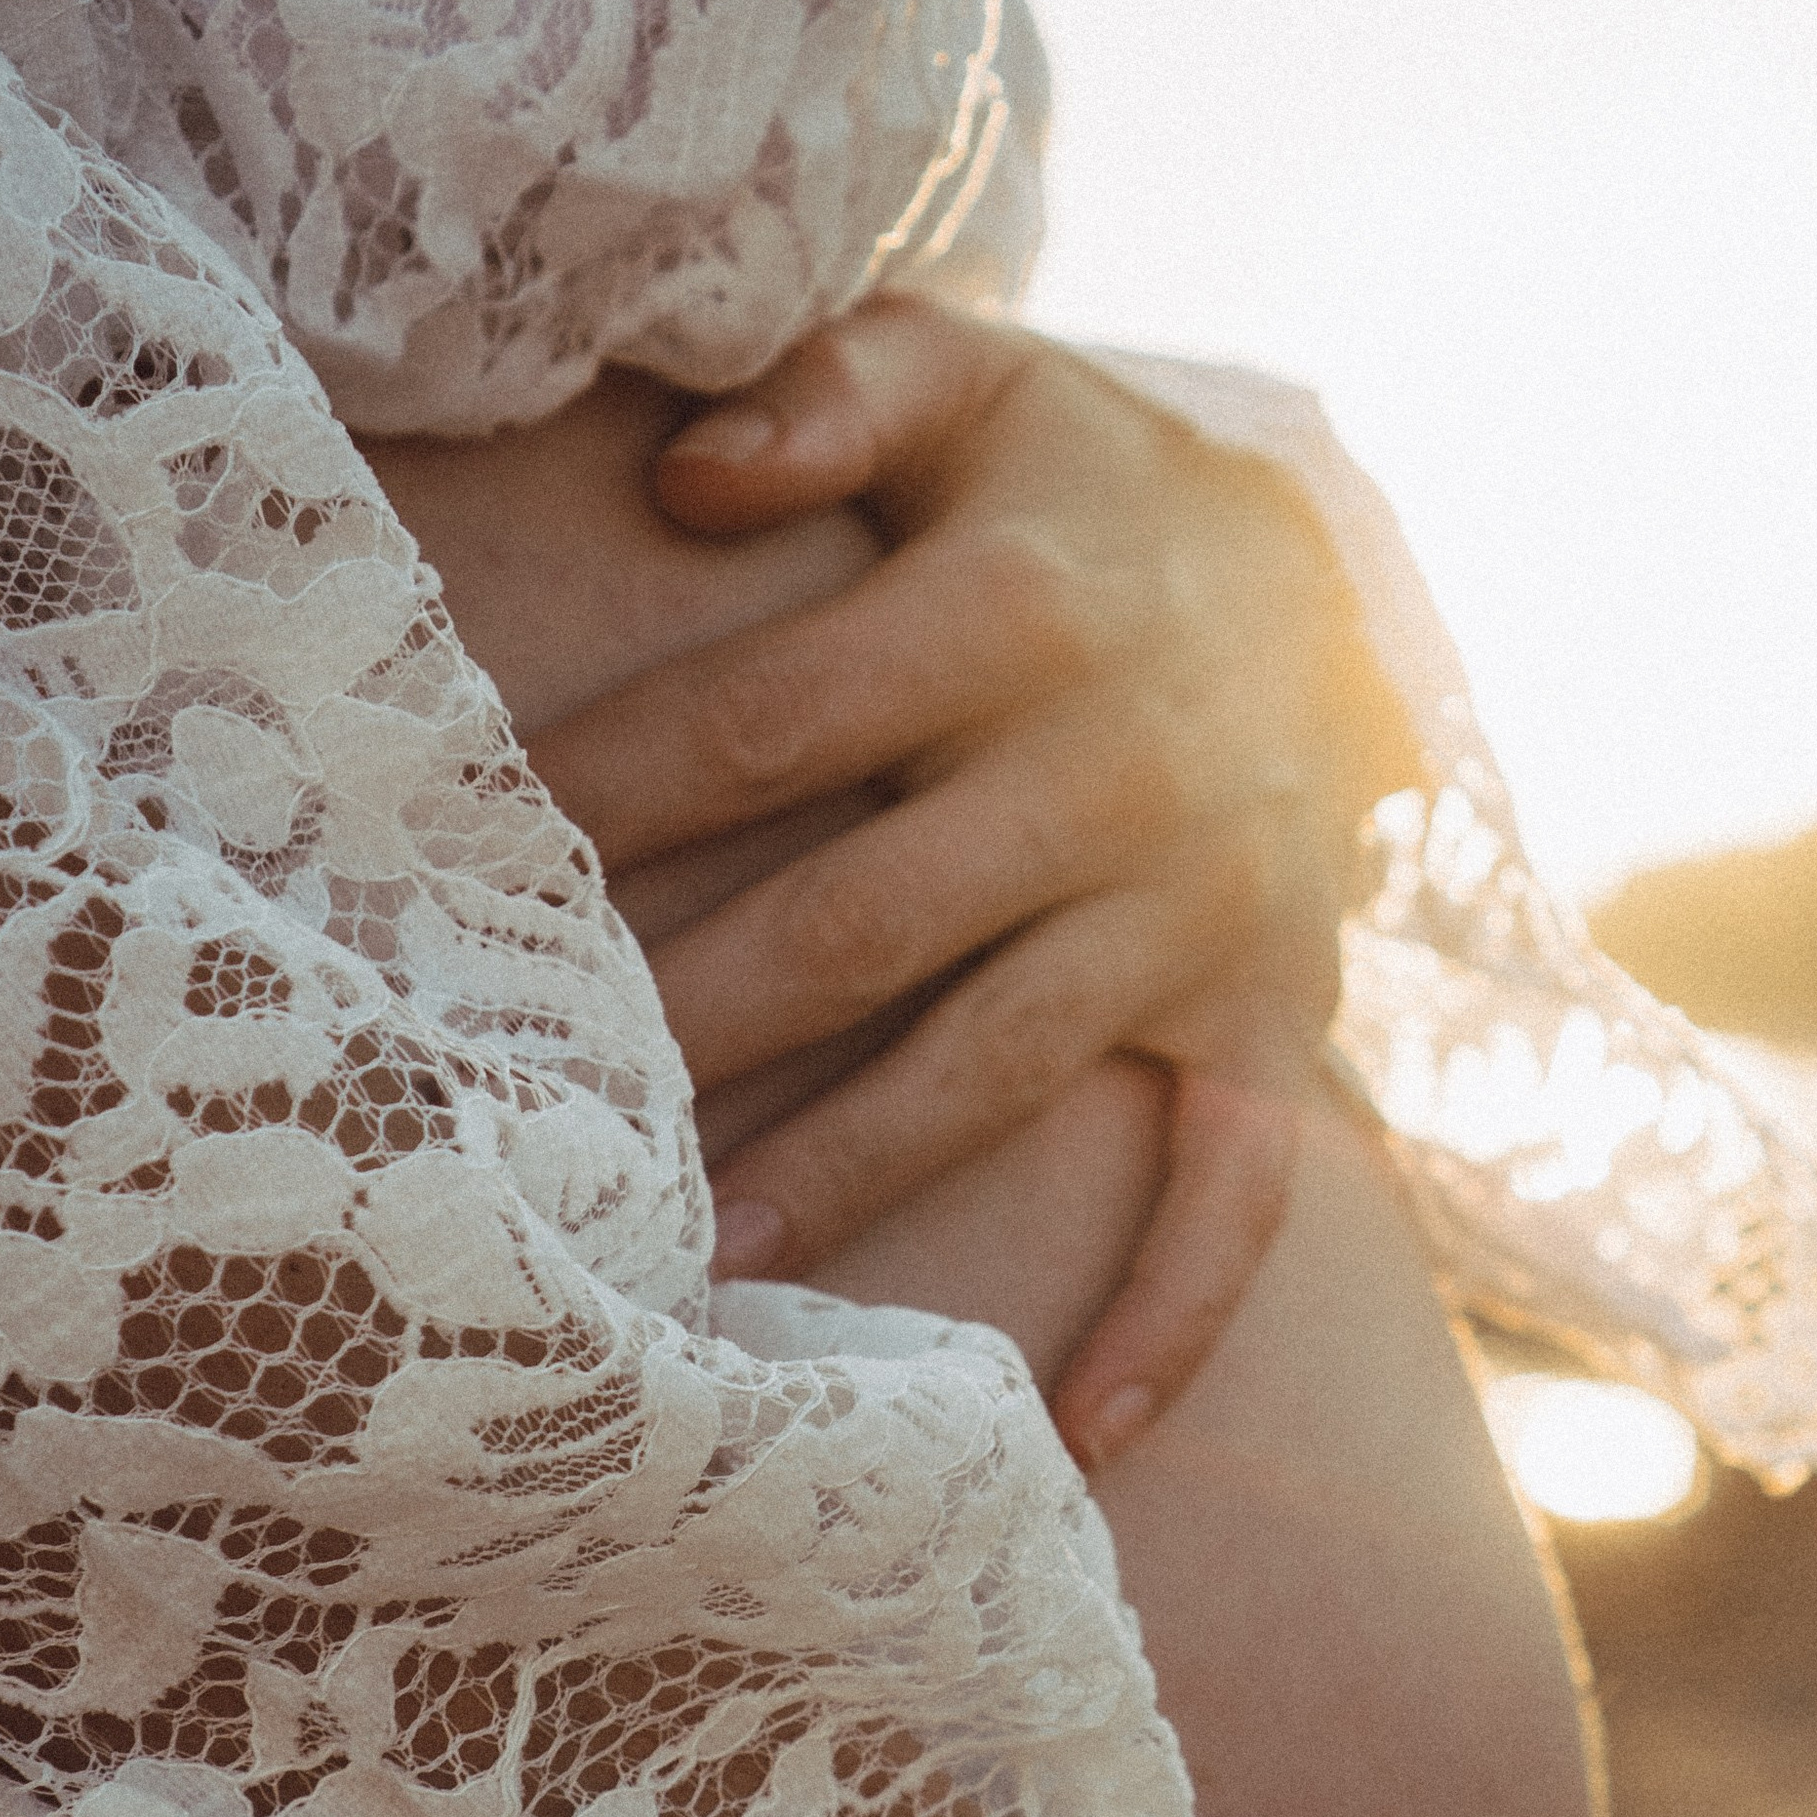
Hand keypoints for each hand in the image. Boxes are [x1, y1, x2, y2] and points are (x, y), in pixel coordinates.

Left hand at [526, 294, 1416, 1464]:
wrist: (1338, 585)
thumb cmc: (1086, 494)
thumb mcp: (979, 382)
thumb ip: (831, 389)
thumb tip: (683, 473)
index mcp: (1015, 612)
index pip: (763, 724)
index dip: (608, 801)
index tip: (478, 870)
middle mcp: (1113, 778)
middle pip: (858, 926)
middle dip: (693, 1026)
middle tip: (546, 1120)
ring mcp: (1200, 920)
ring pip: (994, 1069)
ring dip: (848, 1177)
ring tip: (700, 1267)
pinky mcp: (1271, 1023)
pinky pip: (1239, 1190)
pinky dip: (1173, 1314)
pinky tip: (1084, 1434)